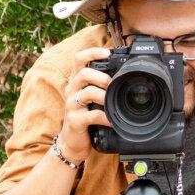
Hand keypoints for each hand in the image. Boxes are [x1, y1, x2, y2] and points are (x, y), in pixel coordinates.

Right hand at [57, 47, 113, 162]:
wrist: (73, 142)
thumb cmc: (86, 118)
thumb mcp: (92, 99)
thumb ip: (101, 87)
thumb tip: (123, 75)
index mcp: (76, 82)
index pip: (79, 59)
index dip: (92, 53)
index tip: (107, 52)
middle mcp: (71, 90)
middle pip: (83, 73)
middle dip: (102, 77)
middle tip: (112, 85)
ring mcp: (71, 105)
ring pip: (87, 92)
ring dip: (104, 96)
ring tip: (113, 102)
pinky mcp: (74, 120)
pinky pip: (92, 115)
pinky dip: (106, 117)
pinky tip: (113, 121)